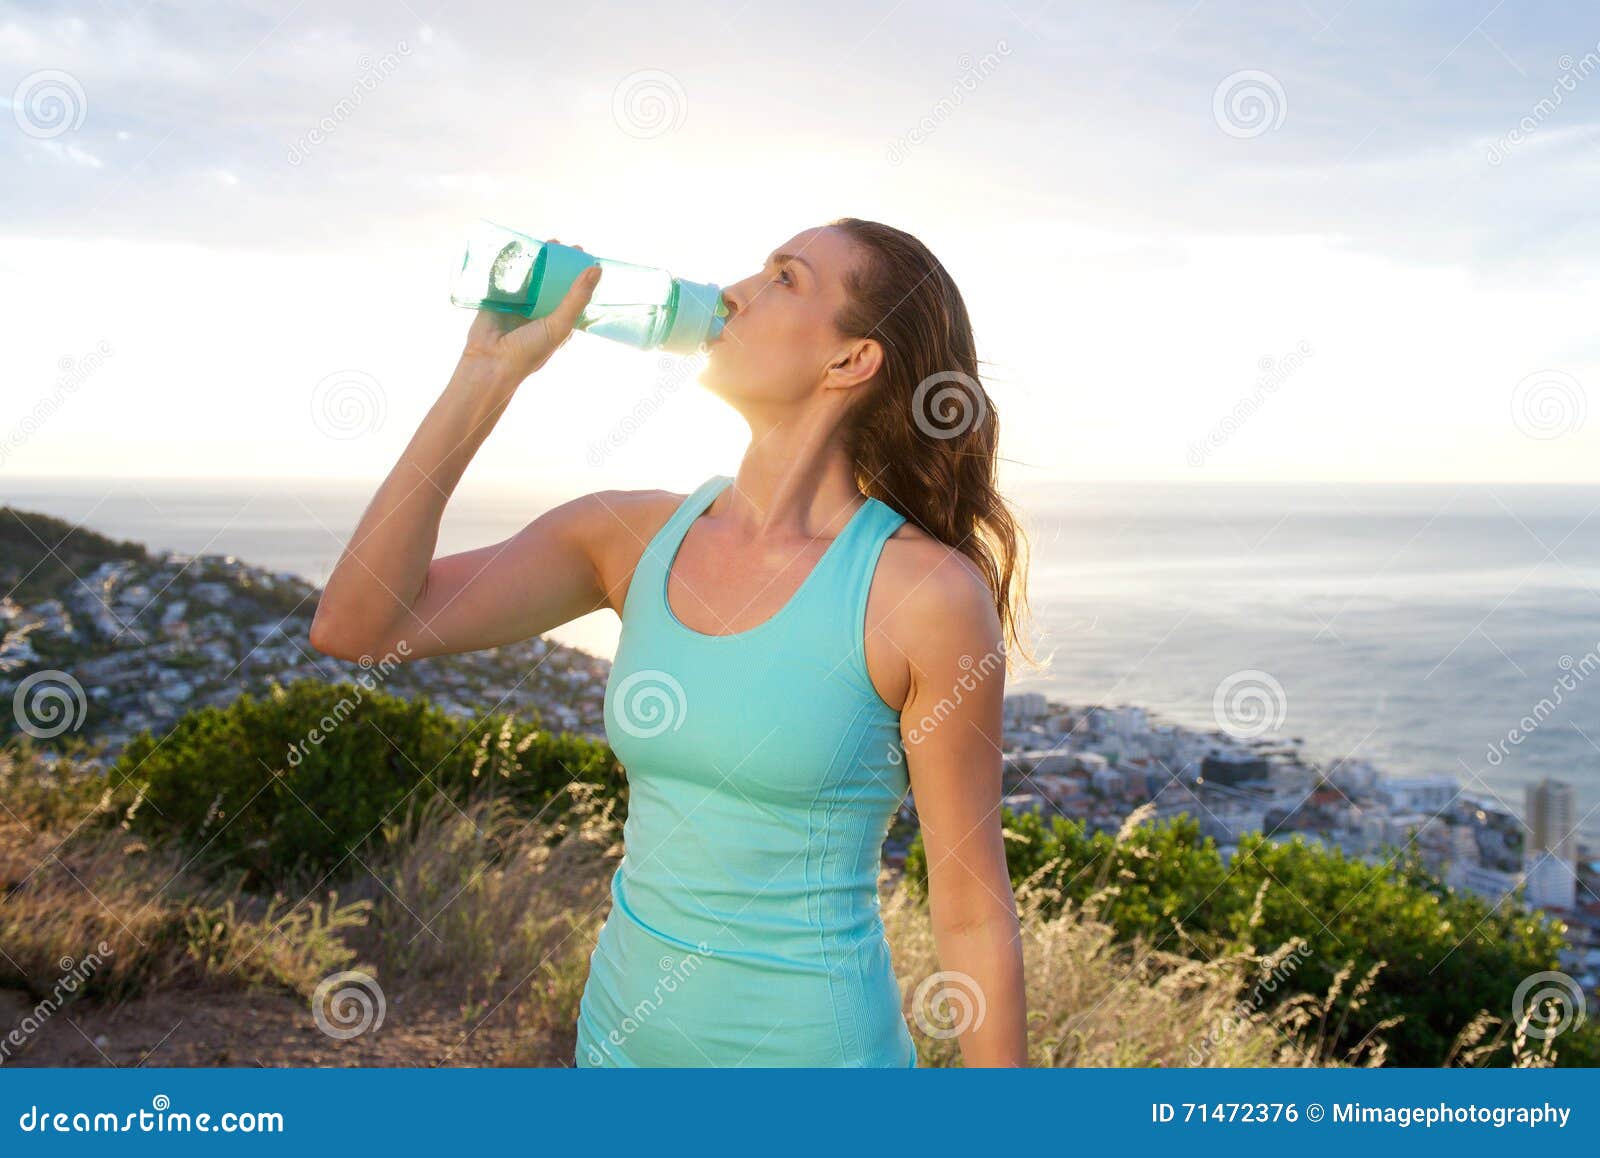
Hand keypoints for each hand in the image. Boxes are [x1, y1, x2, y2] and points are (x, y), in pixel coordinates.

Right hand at [456, 239, 601, 388]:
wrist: (490, 362)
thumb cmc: (529, 350)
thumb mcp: (560, 325)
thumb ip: (577, 298)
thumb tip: (596, 270)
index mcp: (558, 321)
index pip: (572, 294)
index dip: (577, 275)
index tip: (583, 255)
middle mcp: (540, 311)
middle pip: (551, 281)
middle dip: (556, 263)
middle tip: (561, 245)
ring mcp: (519, 304)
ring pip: (530, 276)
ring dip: (536, 259)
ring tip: (544, 243)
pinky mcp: (500, 298)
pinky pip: (507, 276)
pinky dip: (512, 262)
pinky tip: (518, 247)